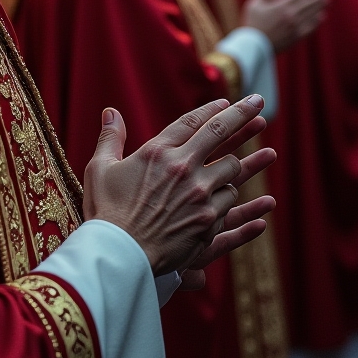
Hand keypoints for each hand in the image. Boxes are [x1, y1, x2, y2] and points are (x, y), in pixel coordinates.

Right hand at [83, 96, 275, 276]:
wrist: (118, 256)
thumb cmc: (105, 213)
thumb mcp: (99, 169)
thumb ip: (110, 138)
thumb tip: (111, 111)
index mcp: (157, 152)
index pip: (191, 121)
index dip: (210, 109)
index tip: (224, 101)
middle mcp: (182, 168)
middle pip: (220, 132)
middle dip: (242, 113)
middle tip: (258, 101)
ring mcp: (199, 195)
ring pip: (231, 170)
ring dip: (235, 166)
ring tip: (246, 161)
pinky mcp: (208, 221)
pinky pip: (230, 202)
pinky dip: (230, 198)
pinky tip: (236, 199)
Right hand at [243, 0, 329, 50]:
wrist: (253, 47)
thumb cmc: (252, 24)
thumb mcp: (254, 4)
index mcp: (280, 5)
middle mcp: (289, 15)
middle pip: (308, 4)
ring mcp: (294, 27)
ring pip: (311, 15)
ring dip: (320, 7)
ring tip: (327, 2)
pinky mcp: (295, 38)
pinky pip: (309, 28)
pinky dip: (316, 22)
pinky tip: (321, 17)